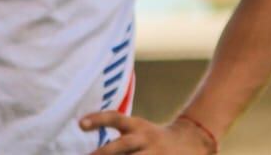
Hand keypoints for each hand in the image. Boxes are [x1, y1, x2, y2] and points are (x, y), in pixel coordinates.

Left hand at [79, 113, 216, 153]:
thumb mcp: (139, 130)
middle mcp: (146, 139)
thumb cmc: (152, 140)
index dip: (99, 119)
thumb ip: (116, 142)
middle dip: (104, 153)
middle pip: (123, 145)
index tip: (80, 124)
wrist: (190, 143)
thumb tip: (87, 147)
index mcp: (138, 127)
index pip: (117, 119)